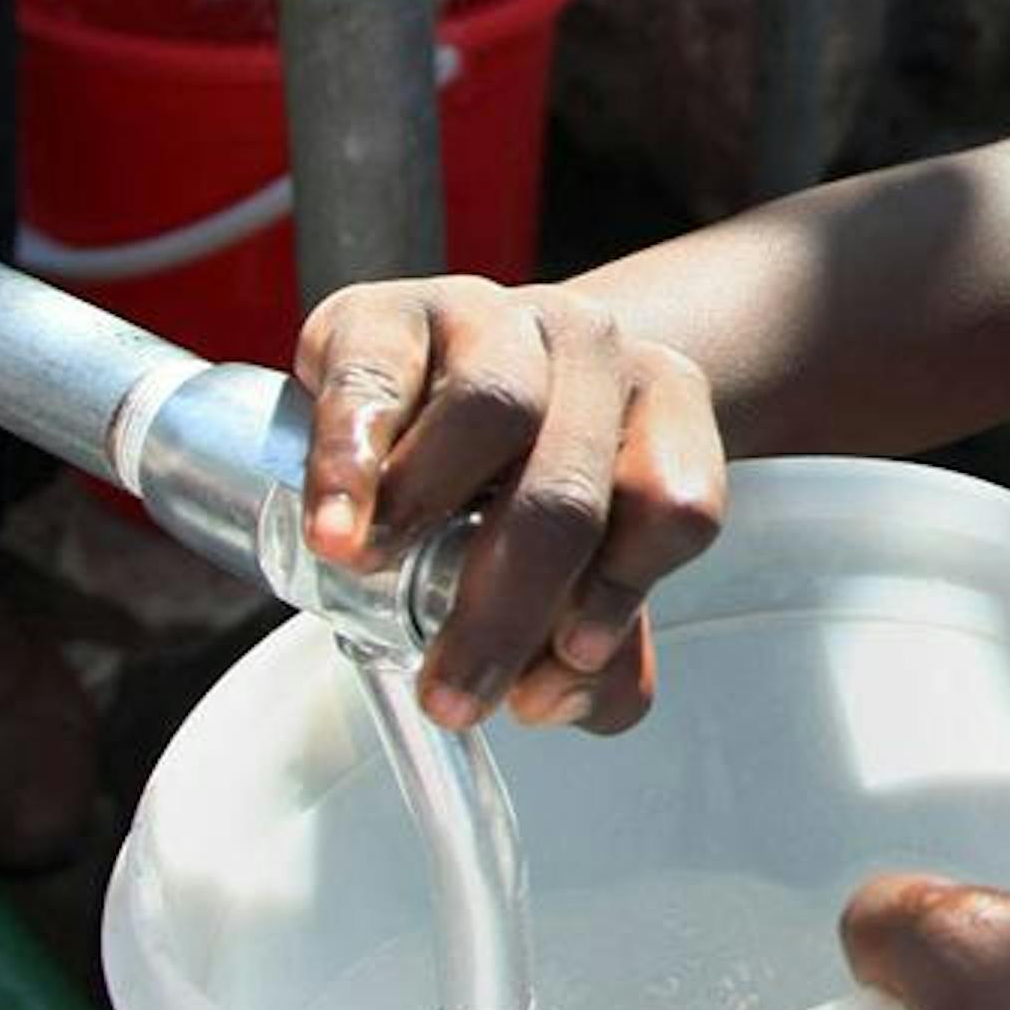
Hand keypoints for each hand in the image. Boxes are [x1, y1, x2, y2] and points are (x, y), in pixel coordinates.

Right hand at [294, 274, 726, 736]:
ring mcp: (490, 317)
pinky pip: (374, 376)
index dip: (622, 595)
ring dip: (429, 511)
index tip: (565, 665)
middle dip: (510, 607)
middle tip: (452, 695)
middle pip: (570, 486)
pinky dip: (350, 459)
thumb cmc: (517, 485)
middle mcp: (591, 349)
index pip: (674, 506)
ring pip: (494, 409)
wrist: (427, 374)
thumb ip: (596, 659)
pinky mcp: (387, 312)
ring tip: (373, 579)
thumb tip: (547, 696)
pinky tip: (335, 530)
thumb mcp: (578, 565)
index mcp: (662, 405)